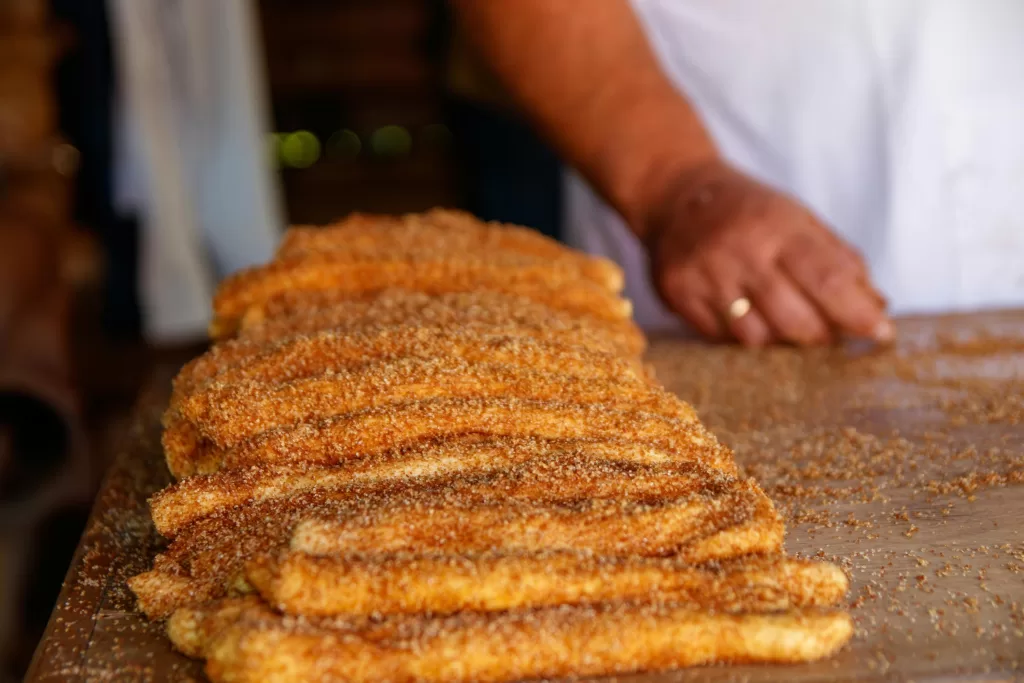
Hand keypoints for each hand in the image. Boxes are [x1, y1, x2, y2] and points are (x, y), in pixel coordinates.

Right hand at [644, 160, 891, 346]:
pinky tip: (745, 316)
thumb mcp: (800, 220)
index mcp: (779, 227)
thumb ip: (840, 261)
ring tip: (783, 322)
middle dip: (820, 336)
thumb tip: (877, 308)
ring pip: (756, 338)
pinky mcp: (678, 294)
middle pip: (794, 320)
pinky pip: (721, 338)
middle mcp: (741, 251)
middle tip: (828, 333)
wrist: (677, 195)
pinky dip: (741, 336)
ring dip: (779, 341)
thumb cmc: (751, 212)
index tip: (879, 335)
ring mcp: (706, 275)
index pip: (828, 280)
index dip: (857, 314)